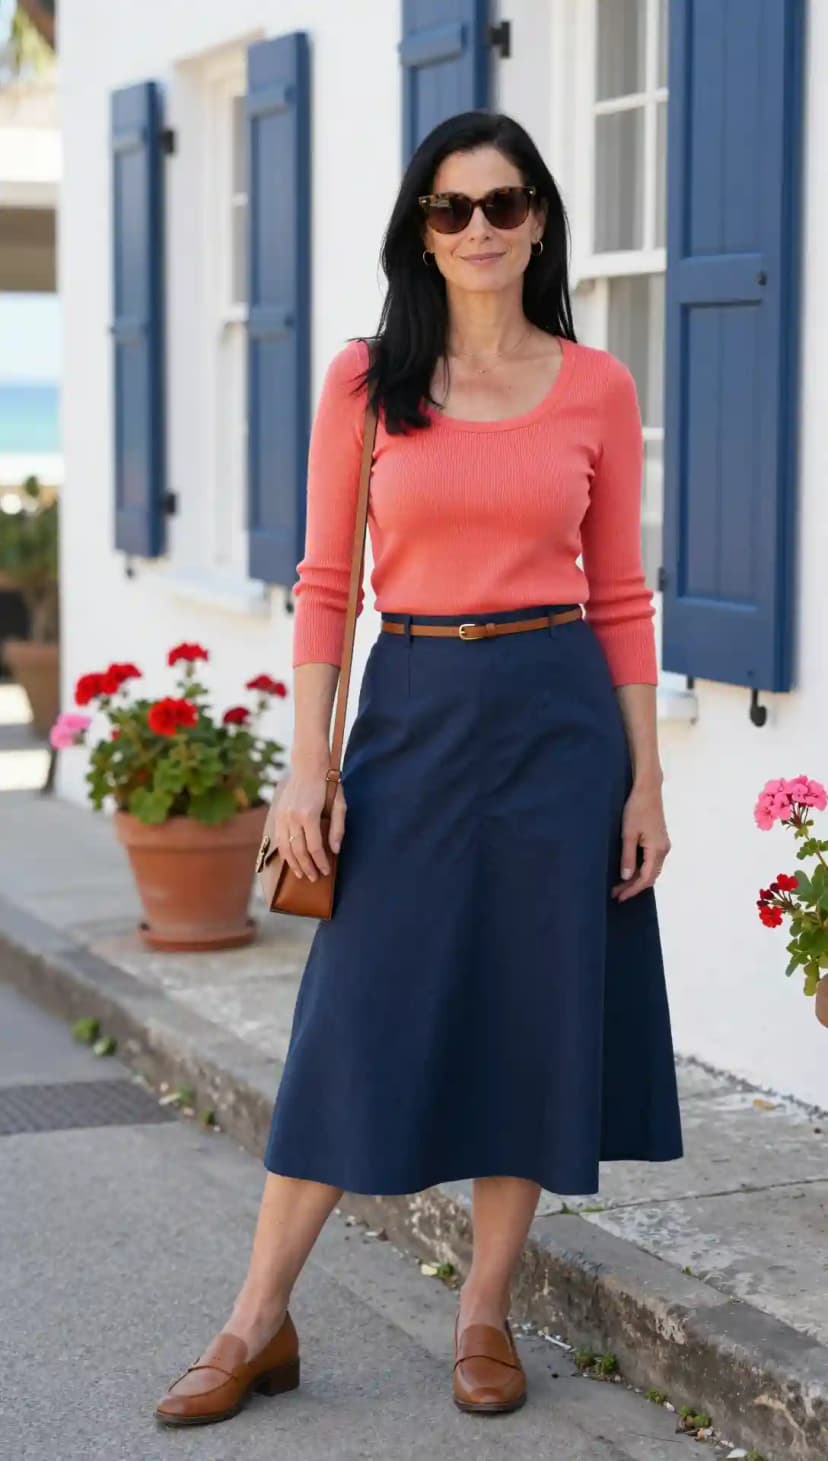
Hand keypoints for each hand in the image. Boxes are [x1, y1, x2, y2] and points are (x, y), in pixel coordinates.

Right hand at [269, 765, 346, 880]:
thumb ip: (337, 828)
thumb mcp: (340, 805)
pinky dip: (285, 852)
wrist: (308, 766)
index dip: (321, 862)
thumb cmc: (328, 785)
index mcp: (309, 815)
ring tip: (302, 874)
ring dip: (294, 863)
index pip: (314, 847)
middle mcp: (293, 817)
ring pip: (286, 847)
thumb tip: (335, 851)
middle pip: (299, 851)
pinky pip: (279, 839)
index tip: (326, 872)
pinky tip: (291, 860)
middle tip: (314, 879)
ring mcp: (282, 816)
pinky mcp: (278, 814)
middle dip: (307, 867)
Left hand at [611, 781, 670, 901]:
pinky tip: (629, 871)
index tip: (619, 896)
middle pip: (650, 876)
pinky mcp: (659, 840)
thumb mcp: (628, 834)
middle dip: (633, 887)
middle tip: (616, 893)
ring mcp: (663, 845)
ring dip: (636, 879)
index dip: (632, 889)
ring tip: (619, 885)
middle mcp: (664, 850)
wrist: (648, 790)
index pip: (646, 878)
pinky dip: (640, 869)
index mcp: (657, 850)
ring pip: (651, 870)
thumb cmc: (636, 809)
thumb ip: (627, 857)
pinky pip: (651, 862)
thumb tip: (626, 877)